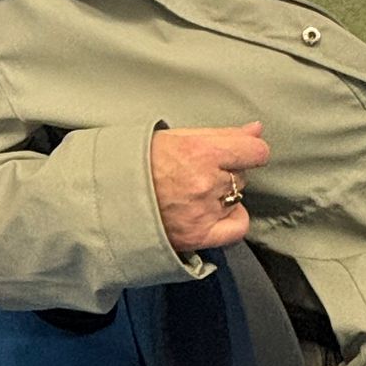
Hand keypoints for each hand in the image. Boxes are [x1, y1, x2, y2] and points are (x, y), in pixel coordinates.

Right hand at [149, 122, 269, 257]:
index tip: (238, 153)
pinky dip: (232, 219)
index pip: (255, 152)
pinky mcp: (198, 235)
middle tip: (197, 172)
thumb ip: (223, 134)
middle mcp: (205, 182)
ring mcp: (203, 211)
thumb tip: (257, 130)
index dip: (247, 151)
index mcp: (200, 151)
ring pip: (236, 198)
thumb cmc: (140, 160)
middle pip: (241, 176)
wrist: (108, 195)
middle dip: (225, 172)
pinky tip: (217, 211)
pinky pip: (237, 228)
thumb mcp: (179, 136)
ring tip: (194, 192)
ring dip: (222, 195)